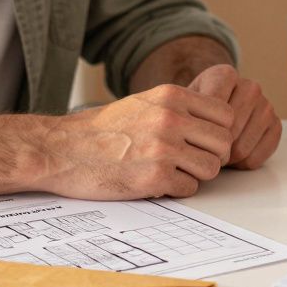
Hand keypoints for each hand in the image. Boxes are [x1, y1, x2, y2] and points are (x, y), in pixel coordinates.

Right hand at [37, 84, 234, 199]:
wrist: (60, 150)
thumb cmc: (102, 129)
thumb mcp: (145, 102)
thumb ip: (180, 108)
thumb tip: (218, 123)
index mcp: (172, 96)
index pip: (226, 115)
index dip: (219, 132)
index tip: (203, 141)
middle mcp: (171, 119)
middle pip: (224, 143)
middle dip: (212, 156)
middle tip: (192, 161)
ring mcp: (164, 148)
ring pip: (211, 168)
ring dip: (195, 175)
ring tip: (172, 172)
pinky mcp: (154, 177)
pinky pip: (189, 189)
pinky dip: (176, 190)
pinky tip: (156, 183)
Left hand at [189, 65, 282, 169]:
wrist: (208, 115)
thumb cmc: (191, 114)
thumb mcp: (179, 108)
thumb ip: (183, 116)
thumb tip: (192, 140)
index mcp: (225, 75)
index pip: (214, 111)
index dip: (201, 131)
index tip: (190, 136)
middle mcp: (250, 86)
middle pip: (229, 133)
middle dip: (213, 149)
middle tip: (202, 151)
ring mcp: (266, 106)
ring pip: (242, 148)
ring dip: (227, 159)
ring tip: (216, 153)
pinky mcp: (276, 126)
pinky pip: (257, 157)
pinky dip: (242, 164)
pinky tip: (233, 155)